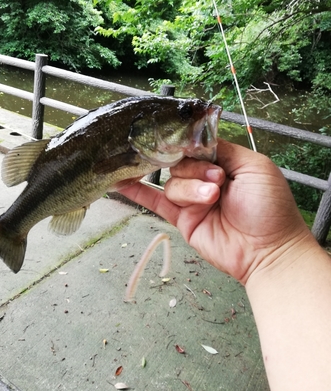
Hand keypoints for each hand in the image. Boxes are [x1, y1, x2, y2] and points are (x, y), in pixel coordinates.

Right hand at [119, 139, 311, 283]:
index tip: (184, 144)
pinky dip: (137, 192)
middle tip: (216, 180)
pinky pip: (156, 202)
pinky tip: (121, 183)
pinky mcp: (182, 219)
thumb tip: (197, 140)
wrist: (268, 250)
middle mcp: (204, 178)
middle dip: (195, 170)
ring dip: (191, 189)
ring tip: (212, 199)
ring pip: (173, 183)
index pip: (195, 145)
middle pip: (181, 163)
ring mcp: (192, 200)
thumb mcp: (254, 167)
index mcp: (223, 162)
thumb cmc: (269, 206)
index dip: (191, 145)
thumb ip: (224, 150)